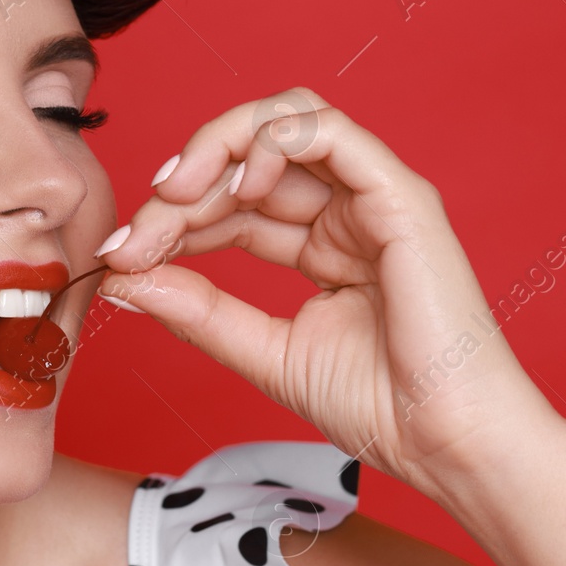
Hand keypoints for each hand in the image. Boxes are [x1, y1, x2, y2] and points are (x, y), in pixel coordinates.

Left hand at [95, 87, 563, 500]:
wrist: (446, 442)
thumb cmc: (380, 406)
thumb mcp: (264, 352)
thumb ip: (198, 311)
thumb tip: (122, 279)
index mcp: (322, 244)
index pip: (231, 204)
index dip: (170, 220)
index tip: (119, 256)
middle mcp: (347, 211)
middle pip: (247, 160)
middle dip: (179, 190)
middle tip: (134, 237)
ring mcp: (375, 198)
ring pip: (285, 123)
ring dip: (217, 147)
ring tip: (176, 195)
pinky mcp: (400, 195)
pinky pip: (330, 131)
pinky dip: (274, 141)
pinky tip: (235, 187)